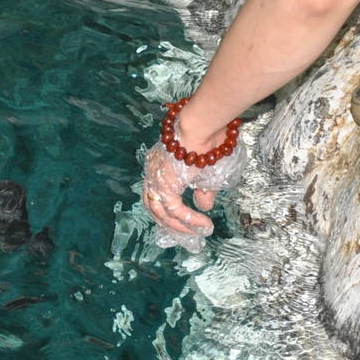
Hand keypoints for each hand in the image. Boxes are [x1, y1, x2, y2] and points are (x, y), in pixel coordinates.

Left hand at [142, 121, 244, 252]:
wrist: (200, 126)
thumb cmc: (206, 139)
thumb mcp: (207, 170)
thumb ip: (203, 190)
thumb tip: (205, 206)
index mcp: (158, 164)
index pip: (155, 192)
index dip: (165, 207)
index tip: (180, 219)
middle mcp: (152, 173)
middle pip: (153, 205)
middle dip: (169, 221)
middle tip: (186, 233)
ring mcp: (156, 180)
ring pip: (161, 212)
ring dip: (179, 225)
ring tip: (197, 232)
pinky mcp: (165, 187)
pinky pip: (175, 211)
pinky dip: (189, 220)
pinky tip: (203, 225)